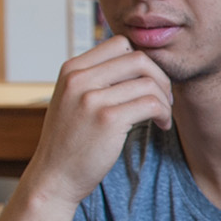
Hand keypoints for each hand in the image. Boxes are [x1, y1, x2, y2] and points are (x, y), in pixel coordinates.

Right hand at [26, 36, 172, 207]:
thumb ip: (97, 77)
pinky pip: (152, 104)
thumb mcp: (74, 99)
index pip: (120, 43)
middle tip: (164, 99)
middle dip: (160, 78)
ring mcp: (91, 99)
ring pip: (149, 83)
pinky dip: (165, 114)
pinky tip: (161, 125)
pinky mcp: (108, 120)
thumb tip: (138, 59)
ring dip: (165, 100)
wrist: (54, 177)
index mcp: (71, 69)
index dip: (143, 62)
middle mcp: (79, 79)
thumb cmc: (72, 139)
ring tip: (162, 116)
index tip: (148, 82)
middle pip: (139, 59)